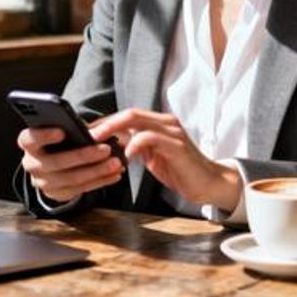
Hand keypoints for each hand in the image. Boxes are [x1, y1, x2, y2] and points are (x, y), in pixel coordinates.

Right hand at [17, 127, 124, 203]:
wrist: (52, 164)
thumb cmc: (59, 140)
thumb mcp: (61, 129)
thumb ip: (72, 128)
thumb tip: (97, 131)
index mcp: (29, 143)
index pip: (29, 139)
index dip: (44, 136)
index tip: (62, 132)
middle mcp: (31, 164)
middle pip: (55, 162)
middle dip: (83, 156)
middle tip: (106, 149)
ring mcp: (42, 182)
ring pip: (71, 179)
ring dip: (96, 171)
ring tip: (116, 163)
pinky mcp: (56, 194)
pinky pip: (80, 190)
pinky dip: (100, 181)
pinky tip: (114, 174)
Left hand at [89, 109, 241, 210]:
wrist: (209, 183)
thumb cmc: (180, 170)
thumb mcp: (152, 157)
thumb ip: (137, 146)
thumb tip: (112, 141)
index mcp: (160, 123)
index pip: (129, 115)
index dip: (108, 122)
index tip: (88, 132)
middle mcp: (166, 122)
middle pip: (130, 113)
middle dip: (106, 123)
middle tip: (88, 135)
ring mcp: (173, 131)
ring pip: (138, 120)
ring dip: (115, 131)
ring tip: (100, 144)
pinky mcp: (177, 145)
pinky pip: (150, 138)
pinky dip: (134, 144)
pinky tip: (126, 156)